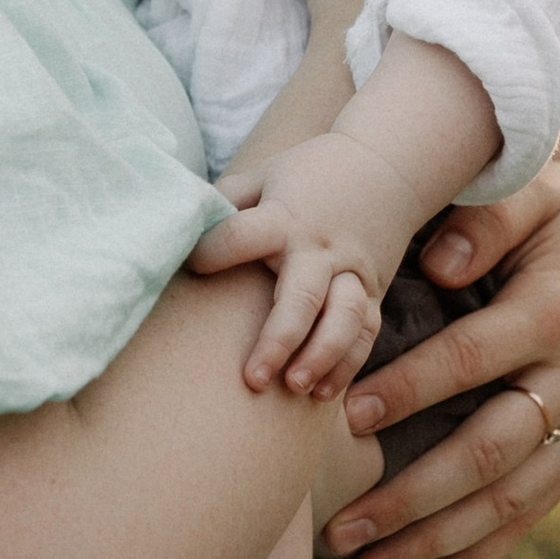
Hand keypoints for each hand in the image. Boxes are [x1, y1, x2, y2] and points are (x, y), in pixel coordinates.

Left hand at [191, 131, 410, 396]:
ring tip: (294, 388)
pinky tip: (323, 393)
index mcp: (285, 217)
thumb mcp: (262, 175)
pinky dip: (349, 363)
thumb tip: (174, 228)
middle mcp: (319, 249)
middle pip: (302, 297)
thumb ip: (223, 203)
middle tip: (251, 380)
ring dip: (322, 356)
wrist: (386, 165)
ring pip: (345, 319)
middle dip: (278, 340)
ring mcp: (350, 272)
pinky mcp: (372, 291)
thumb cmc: (308, 175)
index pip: (241, 235)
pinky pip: (366, 332)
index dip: (212, 251)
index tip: (190, 266)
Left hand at [321, 144, 559, 558]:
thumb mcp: (533, 190)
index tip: (343, 417)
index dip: (409, 391)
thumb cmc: (558, 209)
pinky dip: (479, 554)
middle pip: (489, 454)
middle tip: (340, 530)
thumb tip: (439, 265)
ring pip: (510, 500)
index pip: (471, 361)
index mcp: (558, 315)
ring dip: (436, 544)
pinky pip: (531, 511)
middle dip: (412, 498)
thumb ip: (485, 221)